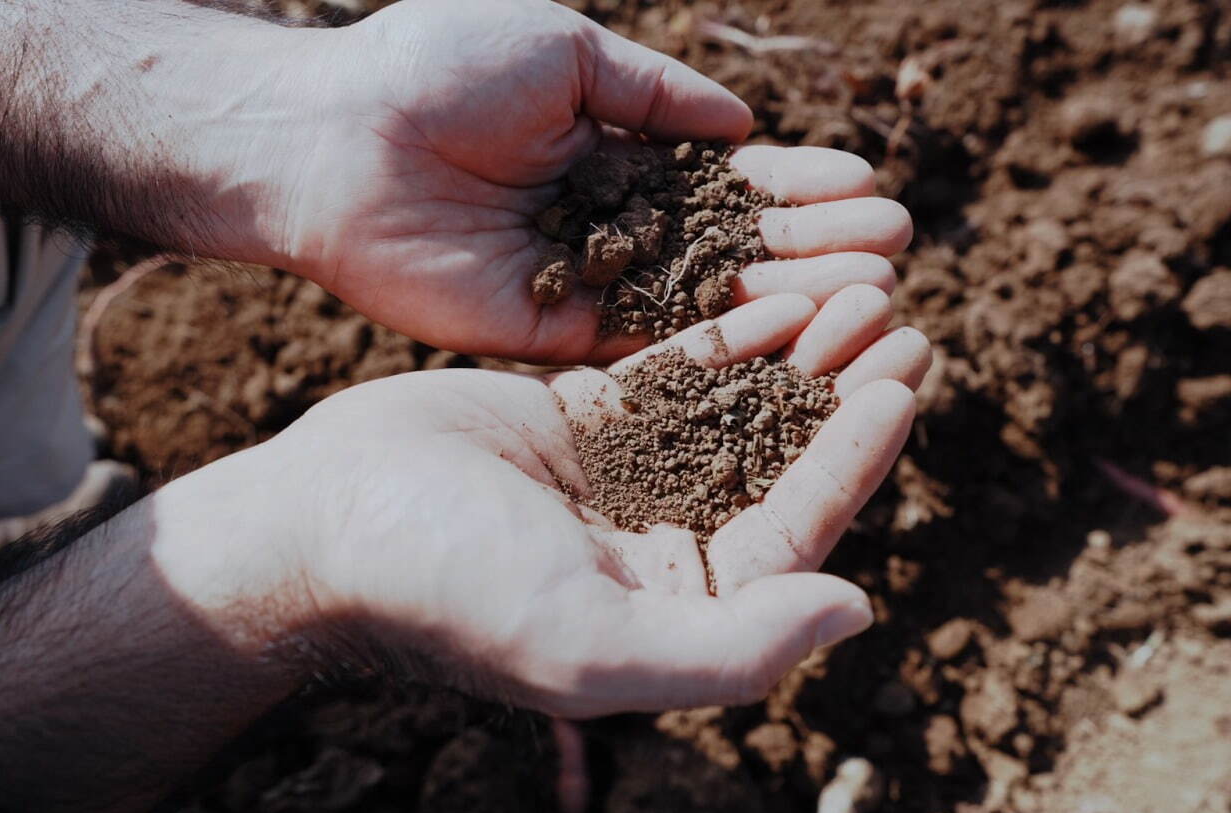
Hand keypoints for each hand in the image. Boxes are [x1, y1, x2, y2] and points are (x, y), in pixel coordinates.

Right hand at [245, 292, 929, 716]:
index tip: (902, 379)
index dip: (855, 457)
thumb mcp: (589, 640)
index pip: (793, 531)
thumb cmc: (443, 587)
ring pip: (732, 410)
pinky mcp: (579, 422)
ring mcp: (619, 481)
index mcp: (674, 610)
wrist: (319, 521)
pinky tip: (769, 288)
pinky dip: (720, 335)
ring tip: (852, 288)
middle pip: (776, 463)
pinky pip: (669, 373)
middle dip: (841, 392)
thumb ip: (730, 645)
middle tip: (897, 317)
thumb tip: (858, 609)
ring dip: (794, 353)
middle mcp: (657, 549)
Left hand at [256, 0, 911, 362]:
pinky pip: (645, 344)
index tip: (868, 188)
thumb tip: (743, 127)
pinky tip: (786, 338)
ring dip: (787, 299)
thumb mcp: (566, 49)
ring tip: (871, 293)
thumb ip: (656, 94)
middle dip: (814, 245)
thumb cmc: (440, 68)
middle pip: (731, 245)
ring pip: (702, 301)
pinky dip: (715, 342)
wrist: (334, 137)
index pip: (728, 179)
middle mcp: (613, 225)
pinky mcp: (551, 336)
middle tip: (896, 250)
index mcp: (617, 152)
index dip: (798, 185)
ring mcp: (586, 284)